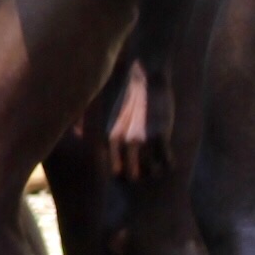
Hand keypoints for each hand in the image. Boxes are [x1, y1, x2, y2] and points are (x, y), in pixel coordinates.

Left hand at [102, 57, 170, 183]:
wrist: (146, 77)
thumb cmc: (131, 98)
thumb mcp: (112, 117)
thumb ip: (101, 133)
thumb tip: (84, 140)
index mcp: (111, 139)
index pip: (115, 173)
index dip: (126, 177)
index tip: (136, 171)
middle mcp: (124, 142)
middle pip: (133, 177)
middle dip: (142, 177)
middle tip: (150, 170)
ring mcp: (142, 139)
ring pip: (153, 172)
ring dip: (158, 171)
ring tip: (161, 164)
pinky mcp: (160, 134)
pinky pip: (168, 162)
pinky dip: (170, 164)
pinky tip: (171, 157)